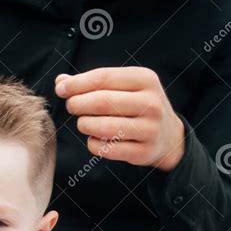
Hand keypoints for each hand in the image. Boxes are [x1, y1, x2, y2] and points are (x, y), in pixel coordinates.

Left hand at [55, 67, 184, 171]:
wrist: (169, 137)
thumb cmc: (138, 107)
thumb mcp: (125, 87)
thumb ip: (94, 83)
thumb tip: (60, 82)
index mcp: (145, 79)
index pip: (103, 78)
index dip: (77, 84)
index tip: (60, 89)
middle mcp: (151, 103)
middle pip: (102, 102)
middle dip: (79, 104)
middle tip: (71, 107)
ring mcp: (149, 129)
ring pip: (104, 127)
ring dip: (85, 125)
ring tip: (83, 123)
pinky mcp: (143, 152)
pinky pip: (108, 149)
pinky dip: (93, 144)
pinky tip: (93, 139)